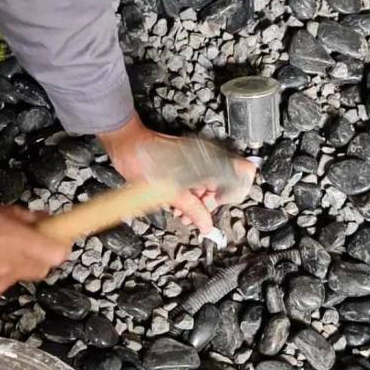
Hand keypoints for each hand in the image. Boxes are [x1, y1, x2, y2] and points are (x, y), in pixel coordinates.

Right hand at [0, 204, 68, 305]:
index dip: (59, 243)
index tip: (54, 234)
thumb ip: (19, 216)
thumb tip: (41, 219)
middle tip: (21, 240)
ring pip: (18, 276)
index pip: (58, 253)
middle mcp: (12, 269)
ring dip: (12, 263)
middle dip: (37, 254)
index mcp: (16, 243)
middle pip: (42, 267)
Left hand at [98, 115, 255, 234]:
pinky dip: (189, 196)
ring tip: (182, 214)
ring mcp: (196, 159)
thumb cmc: (144, 156)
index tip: (219, 206)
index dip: (235, 193)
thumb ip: (192, 208)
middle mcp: (206, 157)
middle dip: (209, 204)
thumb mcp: (170, 189)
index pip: (243, 172)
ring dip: (198, 203)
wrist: (126, 144)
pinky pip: (195, 182)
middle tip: (194, 217)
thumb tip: (207, 225)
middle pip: (223, 185)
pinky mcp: (186, 162)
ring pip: (208, 186)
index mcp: (209, 159)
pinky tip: (178, 206)